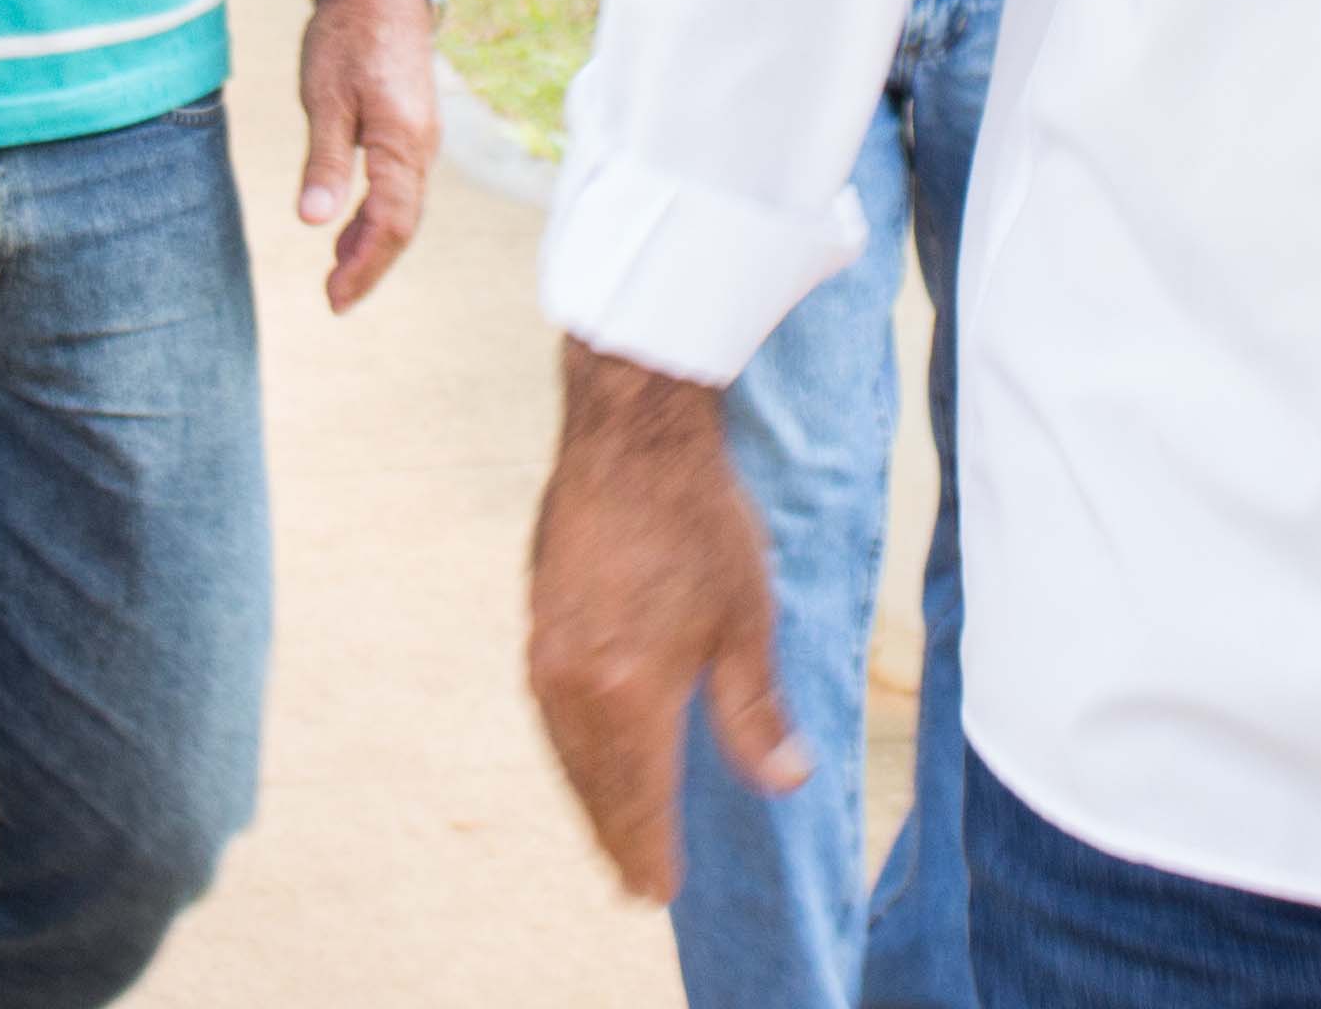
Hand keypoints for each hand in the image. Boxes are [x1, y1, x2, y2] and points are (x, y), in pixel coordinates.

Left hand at [294, 0, 439, 310]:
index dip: (364, 266)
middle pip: (403, 224)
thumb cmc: (346, 37)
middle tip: (334, 298)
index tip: (334, 298)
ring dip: (373, 242)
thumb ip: (324, 161)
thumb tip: (314, 222)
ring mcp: (422, 137)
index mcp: (403, 142)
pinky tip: (349, 224)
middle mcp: (423, 147)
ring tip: (338, 271)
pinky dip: (378, 213)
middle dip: (371, 265)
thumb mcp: (324, 98)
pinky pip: (401, 185)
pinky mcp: (412, 127)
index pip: (391, 223)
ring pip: (404, 206)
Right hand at [526, 341, 801, 898]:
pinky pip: (550, 711)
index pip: (639, 802)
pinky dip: (571, 748)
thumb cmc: (699, 519)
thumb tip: (783, 781)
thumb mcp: (746, 621)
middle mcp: (573, 683)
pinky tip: (586, 750)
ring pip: (566, 751)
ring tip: (612, 827)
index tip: (661, 889)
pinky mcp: (537, 617)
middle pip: (593, 786)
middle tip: (636, 878)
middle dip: (617, 835)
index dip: (652, 851)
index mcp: (627, 693)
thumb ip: (755, 712)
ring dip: (591, 795)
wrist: (630, 431)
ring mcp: (546, 649)